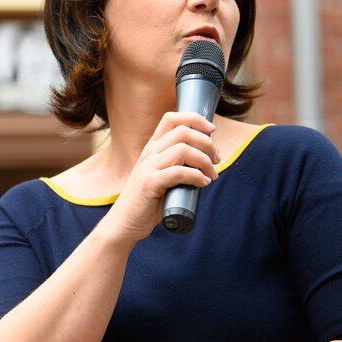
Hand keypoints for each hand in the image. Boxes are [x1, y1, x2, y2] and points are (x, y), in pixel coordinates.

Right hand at [106, 112, 219, 242]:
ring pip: (183, 149)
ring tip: (211, 175)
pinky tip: (203, 183)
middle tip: (217, 159)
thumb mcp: (160, 175)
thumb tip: (206, 162)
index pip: (171, 118)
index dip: (195, 119)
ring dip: (204, 161)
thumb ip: (176, 164)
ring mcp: (148, 167)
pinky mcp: (150, 183)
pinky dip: (196, 176)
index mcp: (152, 147)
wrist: (125, 222)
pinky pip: (179, 172)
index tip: (211, 130)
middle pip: (183, 131)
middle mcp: (149, 153)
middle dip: (207, 143)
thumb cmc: (147, 201)